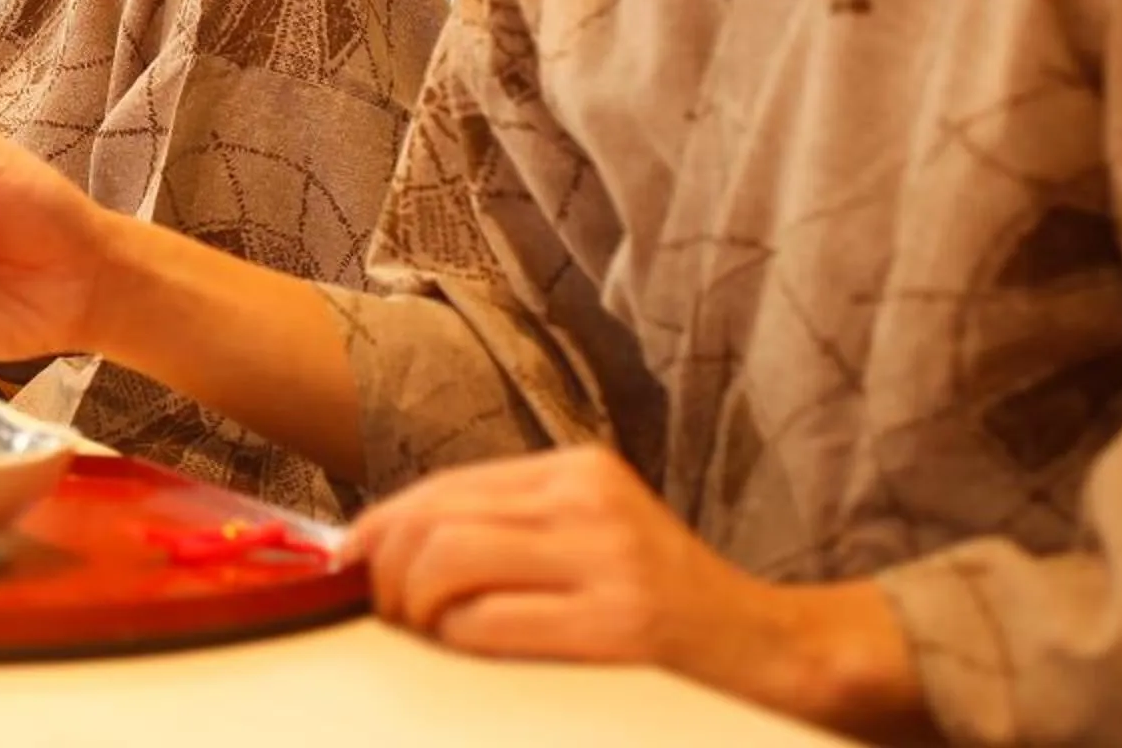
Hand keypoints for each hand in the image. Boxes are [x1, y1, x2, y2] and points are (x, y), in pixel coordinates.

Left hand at [344, 446, 924, 736]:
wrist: (770, 649)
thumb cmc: (666, 604)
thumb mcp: (593, 538)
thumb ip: (513, 530)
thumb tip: (393, 547)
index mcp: (579, 470)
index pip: (447, 486)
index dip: (383, 526)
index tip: (350, 562)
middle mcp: (590, 498)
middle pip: (438, 518)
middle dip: (385, 569)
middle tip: (382, 611)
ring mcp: (608, 557)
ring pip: (451, 560)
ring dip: (411, 605)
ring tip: (419, 632)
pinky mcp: (620, 622)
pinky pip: (492, 622)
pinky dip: (455, 639)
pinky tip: (462, 650)